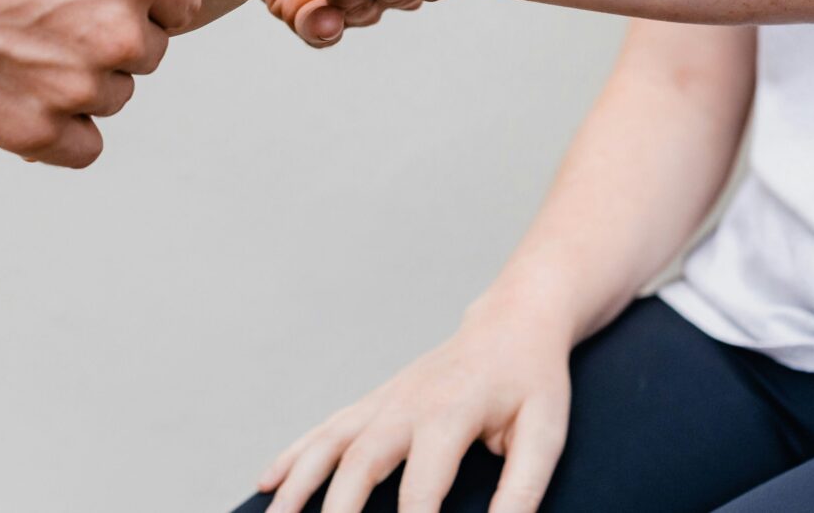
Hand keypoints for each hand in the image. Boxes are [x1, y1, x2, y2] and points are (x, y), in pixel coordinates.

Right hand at [0, 0, 199, 165]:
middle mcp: (120, 34)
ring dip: (82, 76)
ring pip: (112, 95)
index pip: (181, 0)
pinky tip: (27, 89)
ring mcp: (74, 88)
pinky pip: (82, 146)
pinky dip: (61, 126)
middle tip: (49, 4)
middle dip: (112, 30)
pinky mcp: (29, 131)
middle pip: (148, 50)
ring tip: (23, 37)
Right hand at [258, 294, 573, 512]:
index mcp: (450, 413)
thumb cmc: (533, 382)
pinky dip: (294, 455)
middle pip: (359, 464)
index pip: (422, 490)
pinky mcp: (376, 400)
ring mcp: (384, 400)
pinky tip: (269, 483)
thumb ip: (521, 490)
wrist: (513, 322)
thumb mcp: (545, 434)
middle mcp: (406, 404)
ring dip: (298, 485)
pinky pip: (326, 428)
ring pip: (329, 443)